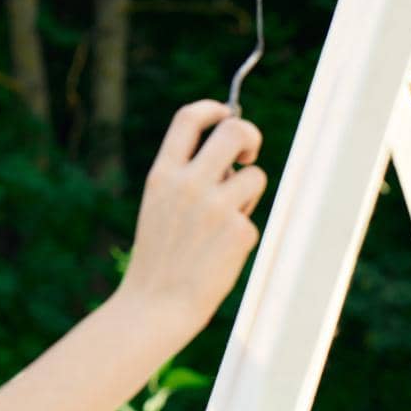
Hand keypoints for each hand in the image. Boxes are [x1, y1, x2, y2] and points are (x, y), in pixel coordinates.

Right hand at [117, 100, 266, 334]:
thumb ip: (185, 175)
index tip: (226, 112)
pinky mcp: (238, 230)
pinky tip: (220, 251)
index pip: (189, 119)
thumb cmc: (160, 255)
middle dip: (249, 136)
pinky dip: (241, 230)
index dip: (213, 108)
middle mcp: (188, 184)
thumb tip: (231, 152)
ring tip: (224, 220)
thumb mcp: (158, 204)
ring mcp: (214, 206)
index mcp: (162, 175)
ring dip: (247, 193)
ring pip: (254, 176)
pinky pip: (253, 216)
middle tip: (248, 155)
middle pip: (235, 130)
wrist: (155, 302)